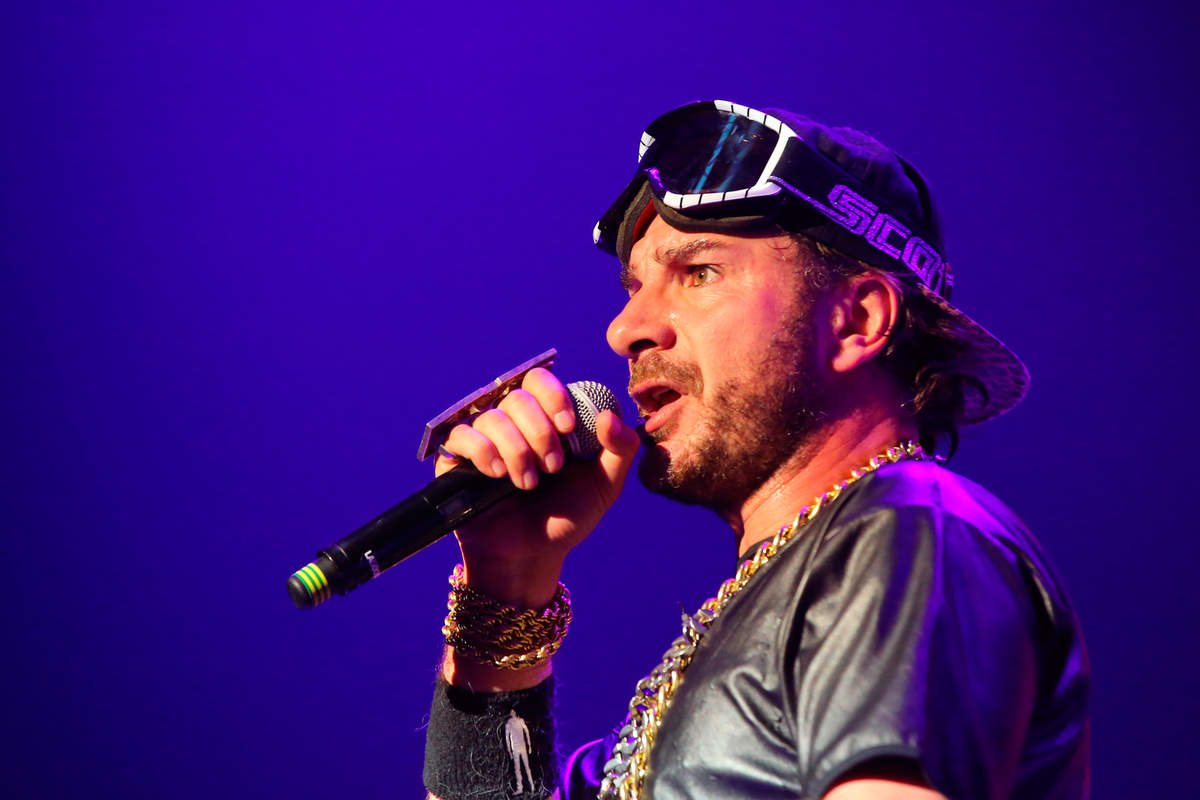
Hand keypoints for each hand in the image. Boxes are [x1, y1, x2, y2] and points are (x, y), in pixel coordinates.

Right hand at [435, 368, 639, 607]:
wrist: (532, 556)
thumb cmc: (567, 517)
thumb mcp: (605, 485)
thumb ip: (621, 449)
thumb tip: (608, 416)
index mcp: (544, 418)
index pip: (540, 380)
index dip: (553, 396)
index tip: (568, 427)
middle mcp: (512, 422)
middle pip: (517, 396)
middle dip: (539, 431)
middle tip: (552, 467)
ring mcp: (483, 439)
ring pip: (491, 417)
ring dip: (516, 450)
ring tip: (527, 484)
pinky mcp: (456, 459)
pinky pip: (460, 435)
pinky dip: (482, 451)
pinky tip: (496, 474)